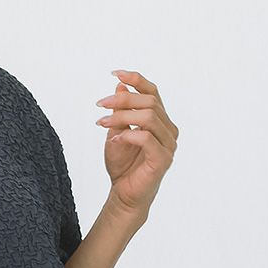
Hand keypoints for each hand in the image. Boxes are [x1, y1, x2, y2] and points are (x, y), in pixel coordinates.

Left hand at [95, 69, 178, 217]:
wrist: (124, 194)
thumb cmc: (122, 165)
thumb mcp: (116, 132)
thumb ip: (120, 111)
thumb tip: (119, 86)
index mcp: (159, 120)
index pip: (153, 92)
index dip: (136, 80)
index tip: (115, 73)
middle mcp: (168, 129)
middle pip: (150, 102)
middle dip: (122, 100)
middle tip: (99, 105)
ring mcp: (168, 144)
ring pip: (149, 117)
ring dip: (122, 116)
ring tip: (102, 122)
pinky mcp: (163, 159)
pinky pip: (147, 138)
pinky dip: (128, 135)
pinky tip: (114, 140)